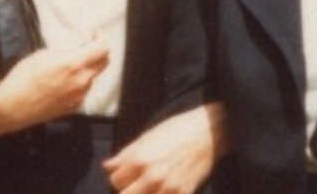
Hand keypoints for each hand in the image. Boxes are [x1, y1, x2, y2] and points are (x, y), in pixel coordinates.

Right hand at [0, 38, 109, 133]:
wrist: (12, 107)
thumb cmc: (22, 80)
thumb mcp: (43, 54)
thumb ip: (67, 47)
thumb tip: (81, 40)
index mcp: (74, 65)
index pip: (102, 48)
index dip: (100, 37)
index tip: (93, 34)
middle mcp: (81, 81)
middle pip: (105, 62)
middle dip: (98, 51)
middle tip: (86, 45)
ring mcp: (79, 95)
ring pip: (93, 76)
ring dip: (87, 67)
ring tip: (67, 64)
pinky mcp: (74, 106)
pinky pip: (84, 89)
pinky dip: (79, 81)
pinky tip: (62, 80)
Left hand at [103, 103, 227, 193]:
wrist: (208, 131)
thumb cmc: (177, 130)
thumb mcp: (147, 137)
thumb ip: (125, 154)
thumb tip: (108, 166)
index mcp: (140, 159)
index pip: (115, 181)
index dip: (118, 178)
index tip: (124, 177)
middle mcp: (152, 176)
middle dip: (128, 190)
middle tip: (135, 185)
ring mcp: (169, 187)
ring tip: (148, 187)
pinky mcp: (184, 193)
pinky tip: (163, 190)